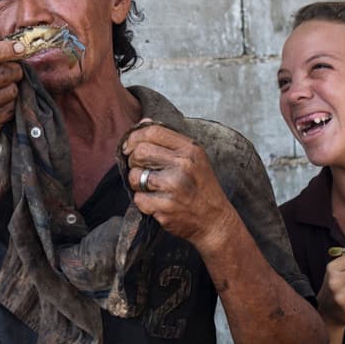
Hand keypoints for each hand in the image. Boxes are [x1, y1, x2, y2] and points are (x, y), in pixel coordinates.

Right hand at [0, 29, 23, 156]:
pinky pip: (11, 107)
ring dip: (13, 87)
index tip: (20, 47)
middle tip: (14, 70)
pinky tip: (0, 103)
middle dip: (14, 69)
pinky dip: (11, 103)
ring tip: (3, 87)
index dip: (6, 49)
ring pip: (10, 90)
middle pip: (2, 72)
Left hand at [120, 120, 234, 248]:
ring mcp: (174, 186)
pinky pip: (138, 199)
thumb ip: (168, 140)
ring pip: (134, 176)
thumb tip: (143, 123)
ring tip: (151, 188)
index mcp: (190, 149)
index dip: (134, 137)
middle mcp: (183, 165)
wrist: (215, 220)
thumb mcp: (194, 157)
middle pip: (139, 152)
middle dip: (133, 160)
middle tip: (140, 169)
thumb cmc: (201, 187)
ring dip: (136, 183)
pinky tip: (157, 203)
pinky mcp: (165, 207)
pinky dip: (143, 202)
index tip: (129, 147)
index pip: (152, 131)